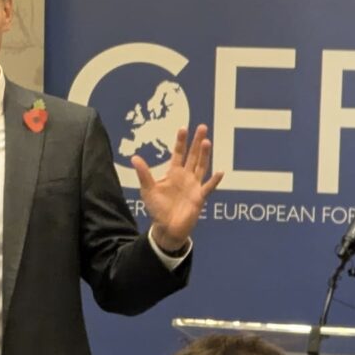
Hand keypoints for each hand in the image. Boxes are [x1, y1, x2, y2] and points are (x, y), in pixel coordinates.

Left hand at [131, 124, 222, 251]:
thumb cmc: (157, 208)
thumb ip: (144, 174)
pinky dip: (214, 180)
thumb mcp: (148, 190)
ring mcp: (194, 186)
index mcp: (173, 173)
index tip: (183, 128)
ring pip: (201, 166)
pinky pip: (208, 187)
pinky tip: (220, 172)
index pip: (178, 153)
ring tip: (207, 142)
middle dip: (197, 142)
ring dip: (204, 155)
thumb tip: (134, 157)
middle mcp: (186, 176)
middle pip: (193, 156)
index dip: (181, 141)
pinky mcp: (199, 197)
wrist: (167, 227)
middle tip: (202, 127)